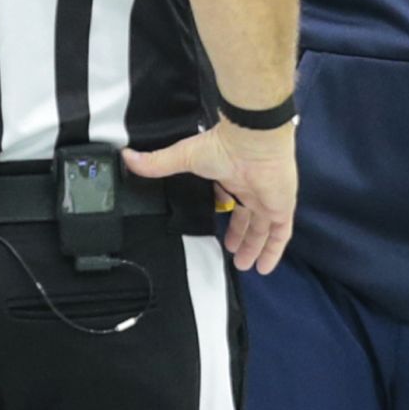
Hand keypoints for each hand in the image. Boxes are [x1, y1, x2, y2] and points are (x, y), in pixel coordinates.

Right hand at [125, 122, 297, 273]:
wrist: (253, 141)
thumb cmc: (222, 147)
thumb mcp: (184, 157)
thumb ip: (158, 163)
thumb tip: (126, 158)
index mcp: (232, 177)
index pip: (229, 200)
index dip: (225, 215)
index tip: (216, 230)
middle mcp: (252, 189)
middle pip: (248, 218)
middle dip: (241, 236)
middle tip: (232, 254)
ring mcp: (268, 199)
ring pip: (264, 229)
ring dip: (255, 247)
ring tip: (244, 266)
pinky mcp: (282, 207)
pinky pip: (281, 234)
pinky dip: (273, 251)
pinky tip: (265, 268)